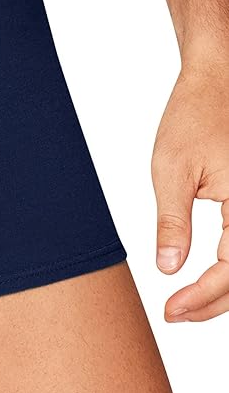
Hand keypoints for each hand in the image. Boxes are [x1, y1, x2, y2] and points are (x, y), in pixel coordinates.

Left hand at [152, 58, 228, 321]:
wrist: (218, 78)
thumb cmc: (194, 115)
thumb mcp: (171, 171)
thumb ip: (172, 223)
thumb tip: (169, 269)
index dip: (203, 297)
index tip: (171, 310)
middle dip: (214, 302)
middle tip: (175, 314)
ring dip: (227, 290)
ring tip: (189, 303)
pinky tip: (210, 279)